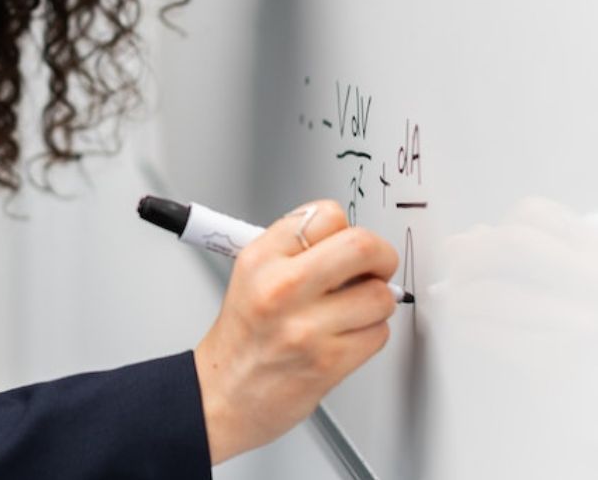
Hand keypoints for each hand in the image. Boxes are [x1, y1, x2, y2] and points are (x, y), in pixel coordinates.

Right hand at [193, 200, 398, 464]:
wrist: (227, 392)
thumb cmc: (245, 333)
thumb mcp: (252, 271)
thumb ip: (294, 246)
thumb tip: (346, 233)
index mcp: (261, 258)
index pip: (327, 215)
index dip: (345, 227)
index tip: (346, 240)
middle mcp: (282, 287)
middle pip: (361, 246)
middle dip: (380, 255)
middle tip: (376, 265)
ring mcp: (306, 327)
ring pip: (379, 295)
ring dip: (376, 301)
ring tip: (352, 307)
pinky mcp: (328, 363)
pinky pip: (379, 333)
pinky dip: (371, 332)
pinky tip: (346, 334)